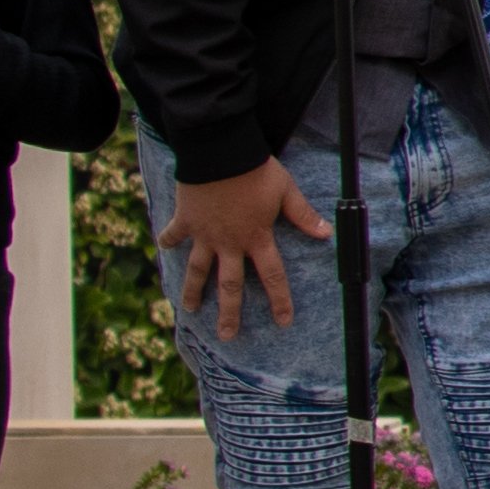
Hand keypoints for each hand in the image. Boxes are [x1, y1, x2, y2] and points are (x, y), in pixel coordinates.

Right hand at [162, 158, 324, 332]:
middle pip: (230, 285)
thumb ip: (303, 215)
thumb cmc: (256, 171)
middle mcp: (230, 243)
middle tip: (227, 335)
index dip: (279, 300)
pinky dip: (168, 241)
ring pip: (198, 270)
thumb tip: (325, 233)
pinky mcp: (185, 220)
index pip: (272, 276)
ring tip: (189, 309)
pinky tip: (163, 249)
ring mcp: (204, 234)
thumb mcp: (286, 191)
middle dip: (229, 313)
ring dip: (193, 291)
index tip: (283, 322)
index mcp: (257, 238)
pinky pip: (174, 235)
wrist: (220, 153)